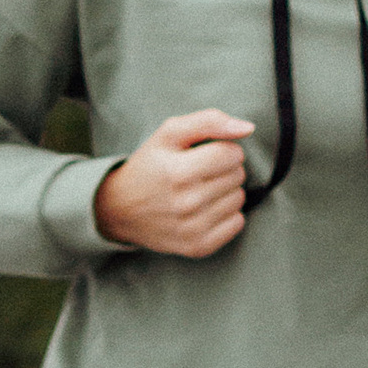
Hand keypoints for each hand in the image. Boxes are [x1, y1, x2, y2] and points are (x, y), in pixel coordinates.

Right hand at [92, 111, 255, 258]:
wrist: (119, 210)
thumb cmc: (149, 166)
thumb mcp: (169, 133)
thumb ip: (209, 121)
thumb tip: (248, 128)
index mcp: (178, 171)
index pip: (232, 154)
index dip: (223, 148)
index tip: (205, 153)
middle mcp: (186, 203)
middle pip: (238, 175)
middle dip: (224, 169)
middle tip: (199, 172)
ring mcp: (192, 229)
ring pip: (239, 199)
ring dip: (225, 191)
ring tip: (200, 191)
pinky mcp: (197, 247)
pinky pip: (237, 223)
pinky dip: (226, 215)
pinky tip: (205, 210)